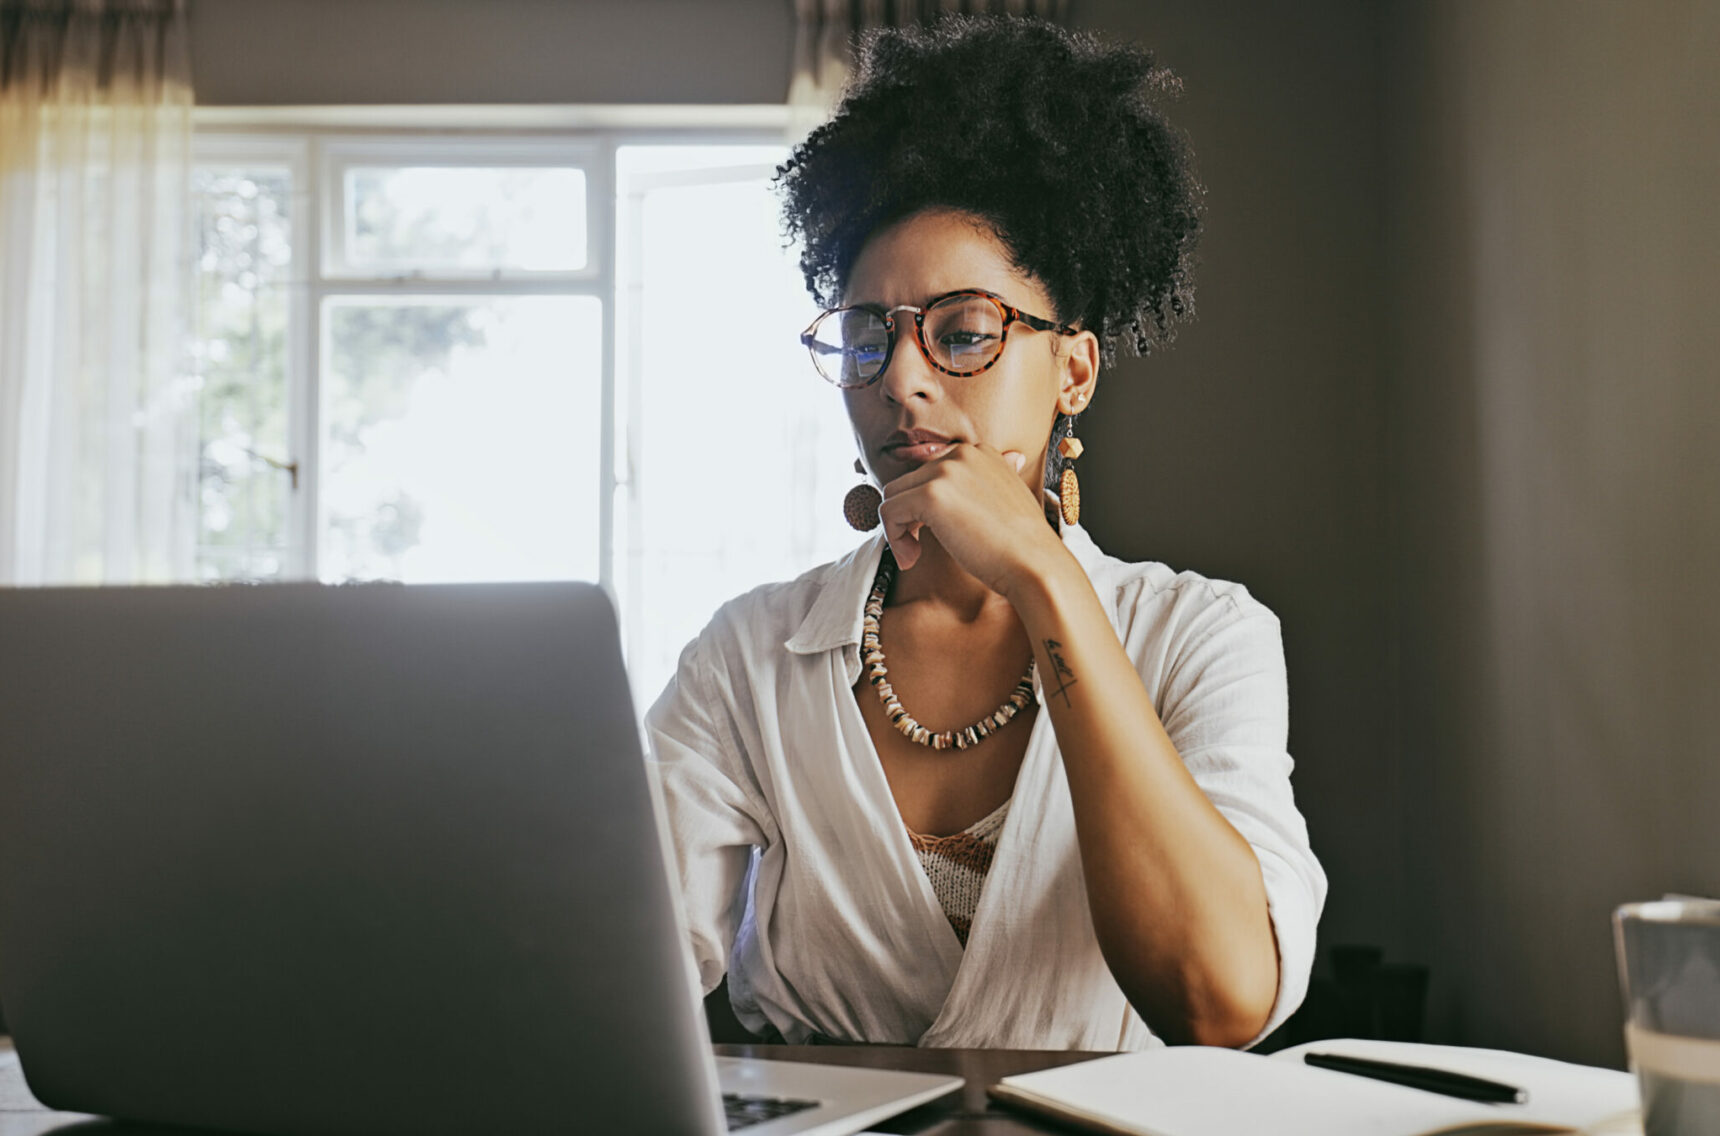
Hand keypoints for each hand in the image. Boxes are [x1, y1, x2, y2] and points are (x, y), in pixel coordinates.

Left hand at [876, 443, 1067, 594]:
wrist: (1034, 563)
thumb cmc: (1022, 541)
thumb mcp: (1009, 496)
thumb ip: (993, 478)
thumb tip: (1010, 458)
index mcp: (979, 452)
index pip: (930, 471)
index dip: (925, 503)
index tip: (933, 529)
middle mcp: (961, 453)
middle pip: (908, 482)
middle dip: (909, 515)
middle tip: (920, 545)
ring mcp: (945, 472)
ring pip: (893, 495)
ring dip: (898, 527)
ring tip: (913, 554)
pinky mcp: (930, 495)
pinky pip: (889, 511)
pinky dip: (893, 537)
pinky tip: (912, 557)